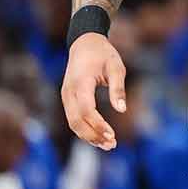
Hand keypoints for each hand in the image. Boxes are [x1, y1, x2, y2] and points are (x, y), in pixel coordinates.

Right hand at [61, 32, 126, 150]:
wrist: (84, 43)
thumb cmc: (103, 54)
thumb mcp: (116, 66)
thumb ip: (118, 87)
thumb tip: (122, 110)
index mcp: (81, 82)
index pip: (86, 110)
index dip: (98, 125)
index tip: (112, 135)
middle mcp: (69, 91)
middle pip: (76, 121)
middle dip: (93, 136)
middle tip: (112, 144)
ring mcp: (65, 96)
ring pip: (72, 123)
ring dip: (88, 136)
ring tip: (108, 144)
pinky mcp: (67, 99)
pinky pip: (73, 119)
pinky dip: (84, 130)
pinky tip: (99, 136)